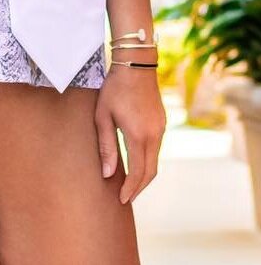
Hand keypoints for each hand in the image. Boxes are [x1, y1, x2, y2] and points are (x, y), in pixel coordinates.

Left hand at [94, 65, 166, 204]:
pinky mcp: (162, 123)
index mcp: (138, 135)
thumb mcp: (103, 116)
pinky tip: (137, 162)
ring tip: (130, 184)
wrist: (136, 64)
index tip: (122, 201)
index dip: (131, 189)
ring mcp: (161, 129)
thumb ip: (106, 146)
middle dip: (139, 187)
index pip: (138, 173)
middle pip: (150, 171)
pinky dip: (148, 161)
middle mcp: (154, 135)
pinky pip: (156, 148)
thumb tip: (107, 174)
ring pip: (155, 161)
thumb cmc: (114, 88)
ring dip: (144, 175)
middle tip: (127, 198)